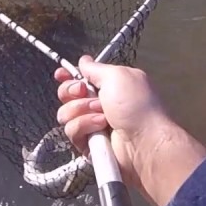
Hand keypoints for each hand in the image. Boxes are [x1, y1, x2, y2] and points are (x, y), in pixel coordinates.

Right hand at [54, 56, 169, 190]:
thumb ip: (95, 69)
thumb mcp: (117, 76)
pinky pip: (72, 131)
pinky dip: (84, 126)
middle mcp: (99, 105)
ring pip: (66, 113)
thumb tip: (84, 60)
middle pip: (67, 95)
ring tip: (102, 115)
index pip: (80, 78)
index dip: (67, 76)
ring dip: (82, 110)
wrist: (145, 141)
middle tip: (84, 92)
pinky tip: (101, 127)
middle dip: (72, 91)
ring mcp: (92, 125)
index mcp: (109, 86)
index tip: (61, 74)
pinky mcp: (88, 144)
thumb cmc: (137, 105)